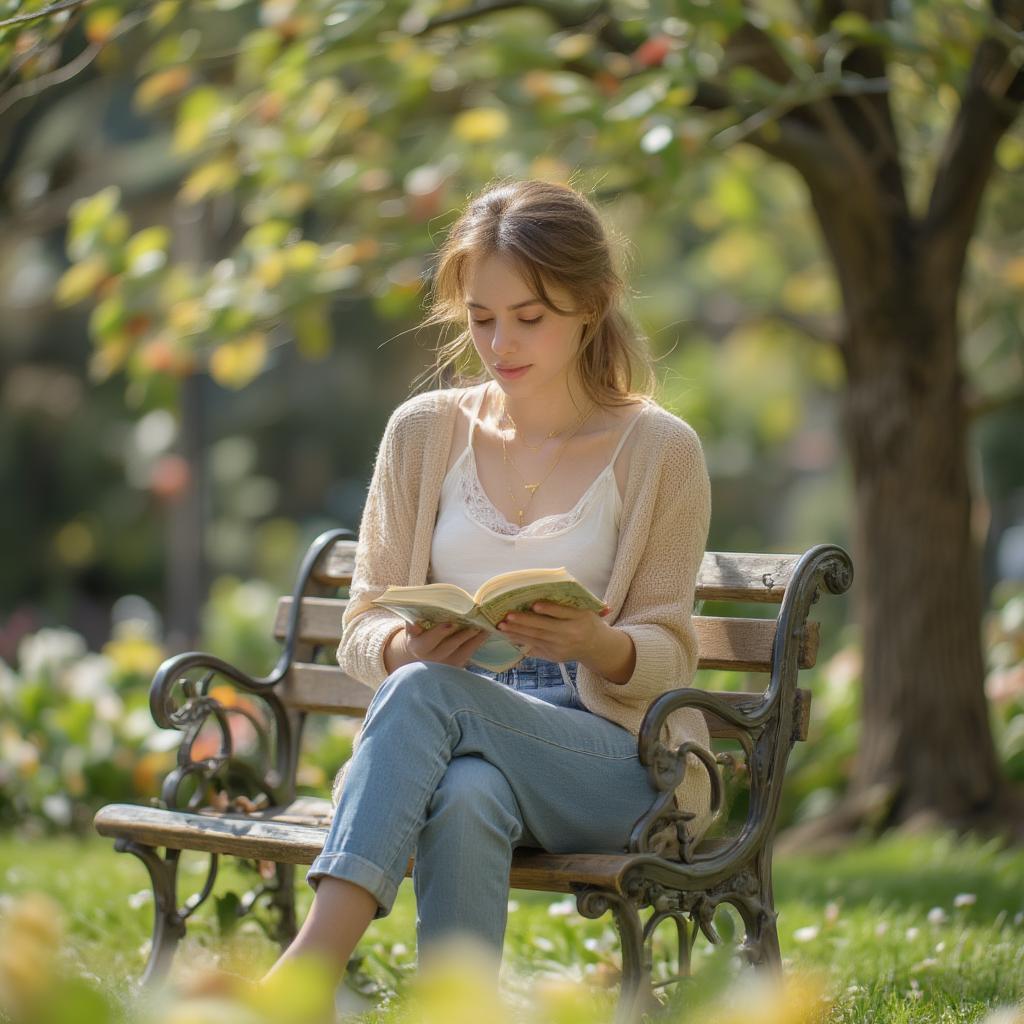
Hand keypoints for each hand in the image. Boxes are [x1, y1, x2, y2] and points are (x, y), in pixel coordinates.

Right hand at [392, 621, 490, 669]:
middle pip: (449, 647)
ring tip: (485, 628)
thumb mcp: (411, 632)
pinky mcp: (456, 667)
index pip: (428, 641)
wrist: (420, 656)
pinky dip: (477, 644)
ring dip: (474, 640)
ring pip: (462, 653)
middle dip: (463, 636)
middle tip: (475, 625)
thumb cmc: (418, 637)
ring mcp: (445, 666)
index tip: (451, 623)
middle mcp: (432, 659)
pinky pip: (468, 656)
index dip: (439, 632)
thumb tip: (413, 623)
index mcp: (419, 648)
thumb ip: (413, 627)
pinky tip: (485, 634)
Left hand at [495, 602, 610, 662]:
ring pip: (536, 638)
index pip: (562, 613)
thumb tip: (543, 598)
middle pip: (544, 627)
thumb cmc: (588, 622)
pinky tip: (509, 636)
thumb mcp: (585, 610)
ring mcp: (560, 647)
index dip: (548, 609)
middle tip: (507, 616)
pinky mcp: (554, 656)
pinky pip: (534, 648)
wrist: (596, 647)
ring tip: (502, 626)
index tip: (534, 605)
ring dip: (517, 632)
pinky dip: (521, 642)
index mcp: (579, 618)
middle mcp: (569, 634)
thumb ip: (568, 605)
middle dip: (524, 622)